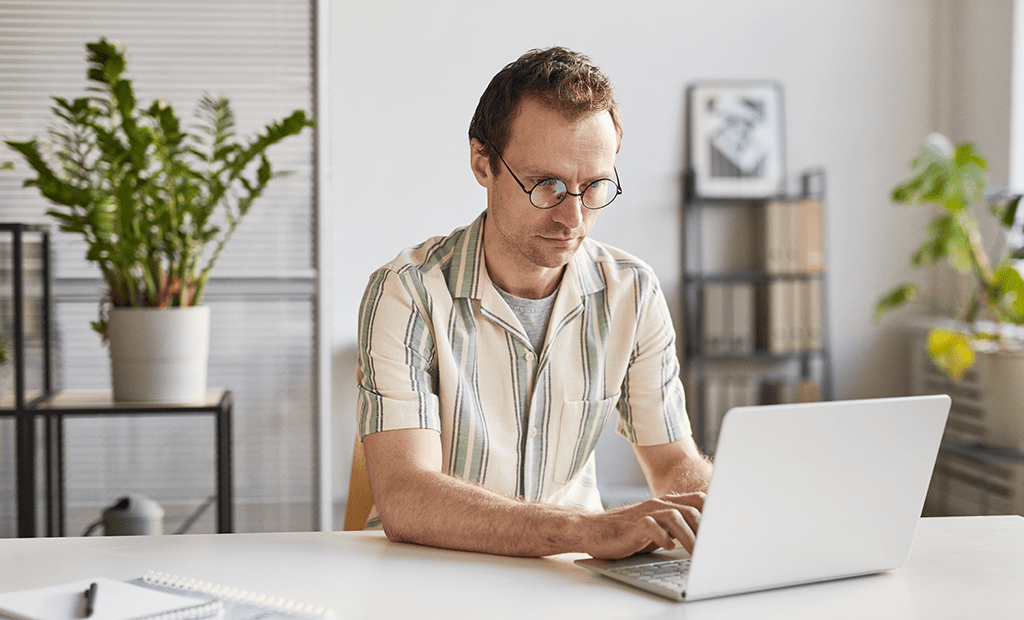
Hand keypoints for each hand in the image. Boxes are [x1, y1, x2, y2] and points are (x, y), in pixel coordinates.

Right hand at [579, 492, 704, 559]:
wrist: (593, 530)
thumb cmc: (627, 532)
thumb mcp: (657, 527)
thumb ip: (676, 528)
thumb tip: (703, 539)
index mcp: (666, 504)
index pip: (698, 500)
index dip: (714, 512)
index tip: (725, 529)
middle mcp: (658, 505)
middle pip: (692, 510)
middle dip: (706, 530)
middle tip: (714, 548)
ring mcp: (646, 513)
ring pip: (676, 517)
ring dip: (690, 536)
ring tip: (697, 553)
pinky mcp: (633, 525)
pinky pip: (652, 527)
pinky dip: (663, 537)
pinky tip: (668, 546)